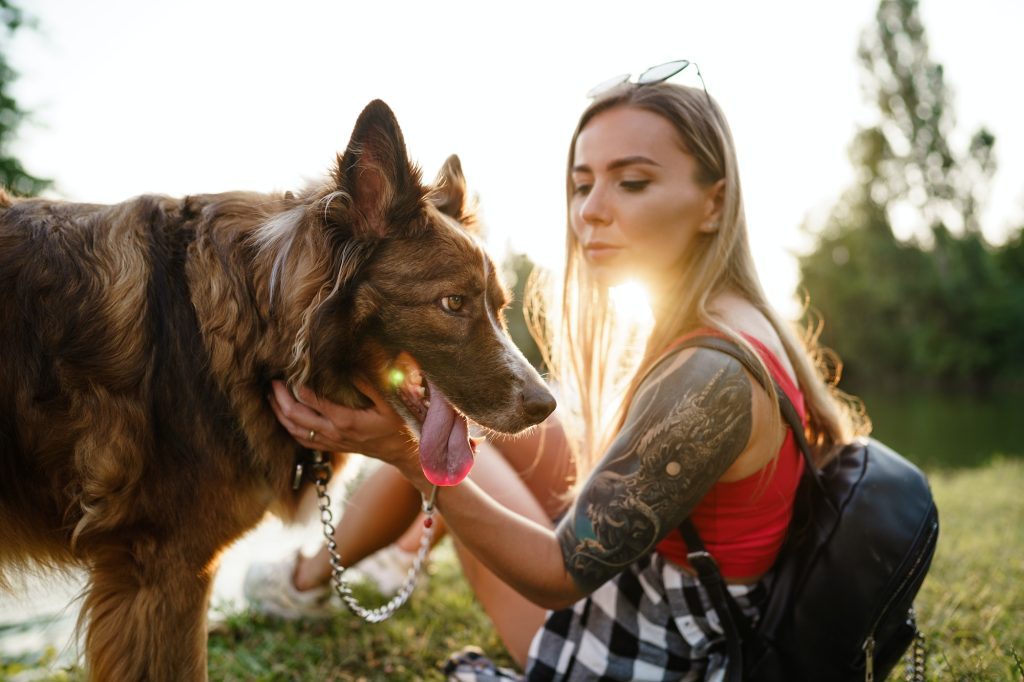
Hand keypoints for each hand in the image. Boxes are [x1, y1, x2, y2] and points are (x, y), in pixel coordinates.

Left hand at [269, 379, 418, 467]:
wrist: (400, 451)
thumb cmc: (397, 425)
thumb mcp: (389, 403)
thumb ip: (370, 385)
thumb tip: (352, 367)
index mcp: (346, 420)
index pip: (313, 402)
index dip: (298, 387)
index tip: (290, 372)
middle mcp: (334, 432)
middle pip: (296, 417)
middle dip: (280, 398)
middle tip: (272, 381)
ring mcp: (331, 441)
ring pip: (294, 430)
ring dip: (279, 413)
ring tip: (270, 396)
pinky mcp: (331, 446)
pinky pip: (302, 440)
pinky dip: (288, 428)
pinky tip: (283, 416)